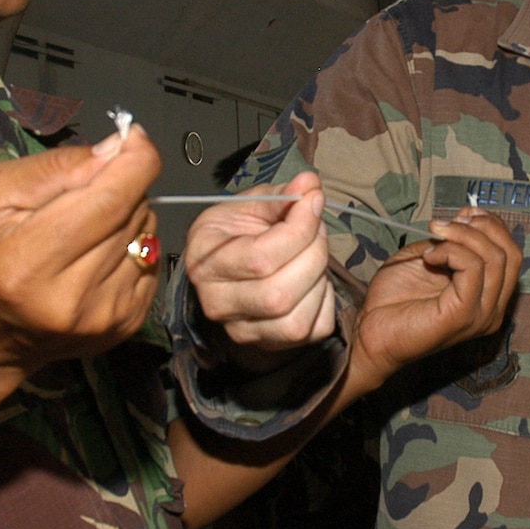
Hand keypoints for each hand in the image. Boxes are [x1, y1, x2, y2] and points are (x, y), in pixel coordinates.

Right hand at [0, 128, 161, 375]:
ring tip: (85, 229)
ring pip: (147, 233)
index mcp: (26, 264)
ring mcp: (104, 316)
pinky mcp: (128, 323)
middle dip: (120, 185)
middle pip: (131, 212)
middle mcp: (70, 298)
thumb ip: (56, 167)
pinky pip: (152, 260)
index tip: (134, 138)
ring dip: (127, 217)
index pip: (108, 200)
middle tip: (84, 193)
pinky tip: (99, 254)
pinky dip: (132, 245)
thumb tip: (118, 148)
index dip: (135, 160)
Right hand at [184, 172, 336, 356]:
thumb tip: (310, 184)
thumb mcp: (251, 204)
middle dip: (313, 255)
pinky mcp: (268, 344)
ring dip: (320, 281)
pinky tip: (313, 280)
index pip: (260, 258)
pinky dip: (324, 302)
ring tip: (315, 253)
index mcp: (205, 263)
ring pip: (296, 321)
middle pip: (279, 294)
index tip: (312, 202)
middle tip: (317, 229)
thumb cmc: (237, 232)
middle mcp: (218, 304)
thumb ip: (281, 195)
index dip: (298, 228)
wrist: (228, 262)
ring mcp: (242, 330)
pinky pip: (312, 330)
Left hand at [351, 210, 520, 389]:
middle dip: (483, 227)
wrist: (370, 332)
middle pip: (510, 254)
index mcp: (489, 297)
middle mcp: (492, 309)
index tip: (463, 213)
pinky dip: (451, 251)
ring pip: (495, 258)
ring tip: (434, 234)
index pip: (511, 254)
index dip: (492, 226)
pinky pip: (473, 269)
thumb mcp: (431, 258)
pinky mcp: (463, 315)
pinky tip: (429, 256)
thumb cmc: (395, 299)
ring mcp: (481, 315)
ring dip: (463, 235)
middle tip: (449, 222)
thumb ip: (453, 242)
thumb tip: (468, 217)